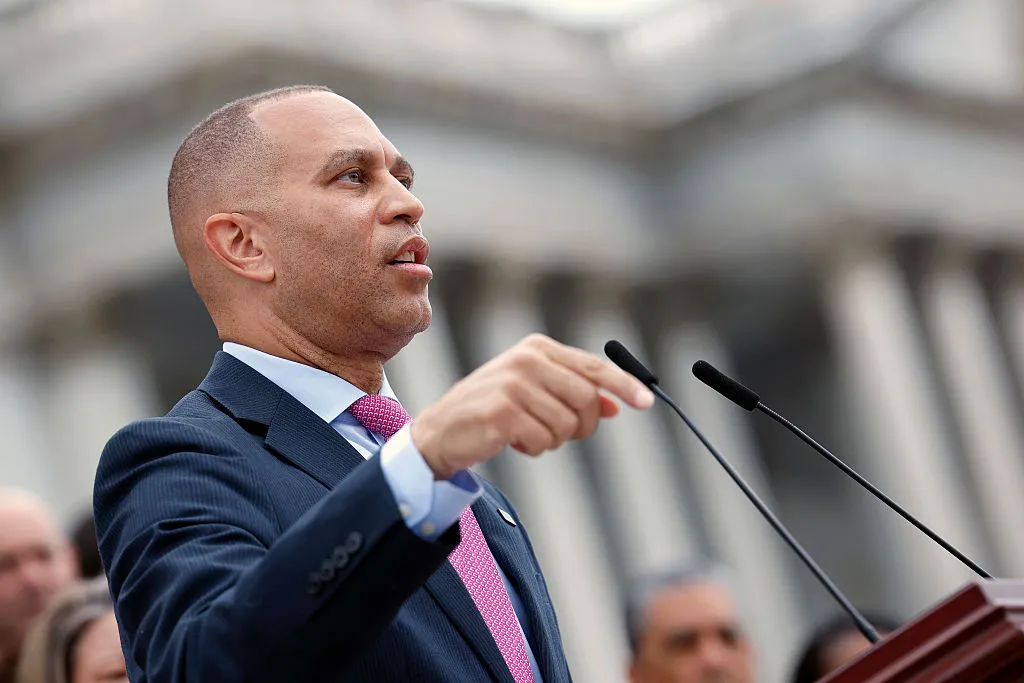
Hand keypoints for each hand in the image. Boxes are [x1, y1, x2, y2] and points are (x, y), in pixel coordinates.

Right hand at [410, 334, 654, 478]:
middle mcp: (527, 360)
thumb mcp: (534, 394)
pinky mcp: (503, 411)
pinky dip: (533, 448)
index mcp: (537, 348)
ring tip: (524, 432)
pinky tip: (512, 440)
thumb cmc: (491, 411)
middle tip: (557, 432)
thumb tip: (616, 405)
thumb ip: (573, 394)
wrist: (441, 430)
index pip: (593, 367)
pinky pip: (544, 440)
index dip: (624, 384)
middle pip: (587, 400)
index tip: (647, 402)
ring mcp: (514, 384)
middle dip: (581, 425)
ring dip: (551, 439)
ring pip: (567, 425)